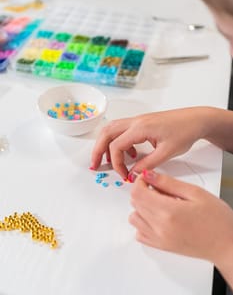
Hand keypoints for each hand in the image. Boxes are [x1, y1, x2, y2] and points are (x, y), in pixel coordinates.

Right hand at [91, 107, 210, 178]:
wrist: (196, 119)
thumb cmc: (185, 132)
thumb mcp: (167, 152)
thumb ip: (148, 164)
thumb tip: (133, 173)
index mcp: (140, 128)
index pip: (117, 145)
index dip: (116, 163)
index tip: (123, 175)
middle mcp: (136, 121)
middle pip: (107, 133)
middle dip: (98, 150)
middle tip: (94, 165)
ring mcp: (138, 121)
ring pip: (113, 130)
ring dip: (106, 144)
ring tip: (107, 161)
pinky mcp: (142, 123)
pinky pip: (123, 131)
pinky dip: (120, 142)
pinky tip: (131, 154)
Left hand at [129, 170, 232, 266]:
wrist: (226, 244)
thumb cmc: (217, 220)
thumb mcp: (195, 193)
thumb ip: (168, 183)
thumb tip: (149, 175)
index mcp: (168, 212)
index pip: (138, 193)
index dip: (140, 181)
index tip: (148, 178)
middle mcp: (160, 227)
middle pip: (135, 204)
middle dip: (143, 191)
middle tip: (160, 189)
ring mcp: (159, 239)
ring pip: (134, 218)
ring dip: (141, 207)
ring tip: (160, 204)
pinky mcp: (161, 247)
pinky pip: (139, 234)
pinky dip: (143, 224)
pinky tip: (157, 218)